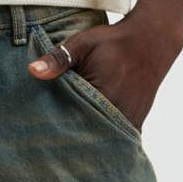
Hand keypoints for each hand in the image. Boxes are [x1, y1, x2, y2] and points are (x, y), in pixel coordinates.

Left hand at [27, 13, 182, 130]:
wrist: (150, 41)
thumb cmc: (112, 41)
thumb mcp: (82, 44)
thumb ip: (58, 59)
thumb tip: (32, 71)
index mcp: (101, 96)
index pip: (70, 121)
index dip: (54, 124)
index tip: (39, 127)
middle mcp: (117, 114)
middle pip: (86, 134)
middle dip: (68, 136)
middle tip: (48, 138)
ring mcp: (128, 121)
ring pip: (101, 138)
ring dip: (86, 137)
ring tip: (65, 140)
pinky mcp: (135, 123)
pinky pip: (115, 136)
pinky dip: (101, 135)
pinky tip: (87, 133)